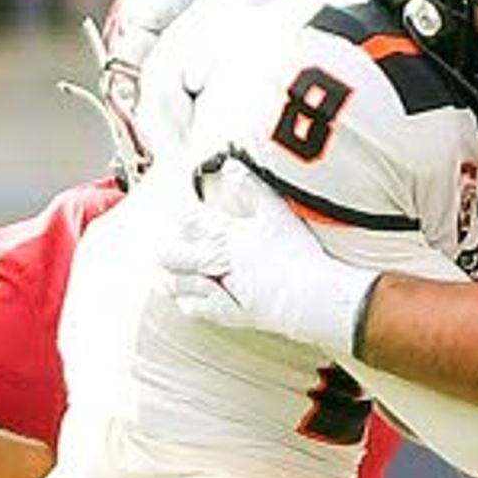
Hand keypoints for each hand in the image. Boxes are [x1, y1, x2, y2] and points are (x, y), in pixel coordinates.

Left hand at [159, 162, 375, 355]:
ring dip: (173, 275)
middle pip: (171, 254)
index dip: (177, 213)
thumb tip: (229, 164)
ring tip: (174, 269)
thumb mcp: (276, 212)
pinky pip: (191, 308)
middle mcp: (215, 261)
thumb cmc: (296, 252)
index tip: (174, 209)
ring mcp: (217, 289)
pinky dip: (186, 300)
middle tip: (167, 242)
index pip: (188, 220)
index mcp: (224, 234)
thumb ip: (251, 186)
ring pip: (176, 282)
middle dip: (167, 247)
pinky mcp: (224, 313)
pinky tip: (188, 296)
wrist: (310, 296)